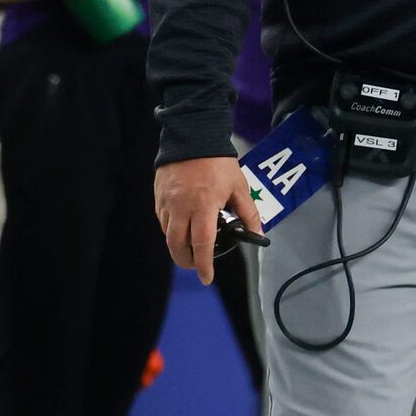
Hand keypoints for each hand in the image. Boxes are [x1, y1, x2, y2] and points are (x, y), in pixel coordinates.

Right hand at [156, 154, 260, 283]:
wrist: (192, 137)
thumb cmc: (218, 163)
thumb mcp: (239, 186)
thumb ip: (248, 212)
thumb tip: (258, 233)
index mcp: (204, 206)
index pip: (202, 243)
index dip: (203, 264)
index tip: (206, 278)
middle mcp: (181, 207)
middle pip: (177, 244)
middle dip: (185, 260)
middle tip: (194, 265)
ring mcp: (166, 202)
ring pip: (168, 233)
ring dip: (177, 244)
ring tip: (189, 244)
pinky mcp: (158, 196)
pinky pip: (162, 219)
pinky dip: (171, 228)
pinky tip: (181, 225)